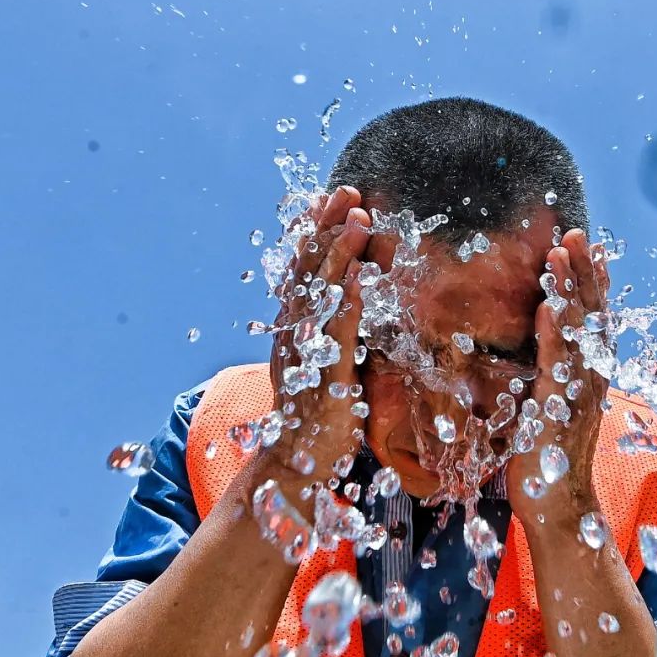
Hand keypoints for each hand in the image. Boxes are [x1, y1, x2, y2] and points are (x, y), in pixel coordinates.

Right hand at [261, 186, 371, 483]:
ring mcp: (306, 353)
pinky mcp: (325, 376)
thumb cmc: (317, 417)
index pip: (302, 270)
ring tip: (359, 218)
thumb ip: (340, 332)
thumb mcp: (328, 364)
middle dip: (327, 228)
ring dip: (341, 253)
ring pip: (321, 292)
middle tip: (347, 192)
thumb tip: (359, 300)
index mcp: (293, 329)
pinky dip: (350, 300)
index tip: (330, 200)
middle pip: (308, 269)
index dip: (315, 233)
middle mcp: (293, 334)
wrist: (295, 465)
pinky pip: (337, 332)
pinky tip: (364, 275)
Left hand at [506, 228, 609, 526]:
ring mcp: (579, 394)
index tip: (588, 246)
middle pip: (592, 315)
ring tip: (563, 251)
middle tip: (577, 231)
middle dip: (584, 271)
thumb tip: (534, 357)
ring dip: (570, 289)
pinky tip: (549, 305)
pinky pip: (558, 365)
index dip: (591, 282)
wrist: (560, 509)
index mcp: (588, 376)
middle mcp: (591, 379)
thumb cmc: (547, 462)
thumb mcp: (546, 409)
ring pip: (579, 331)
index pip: (593, 319)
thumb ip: (546, 380)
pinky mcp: (559, 411)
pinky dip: (554, 333)